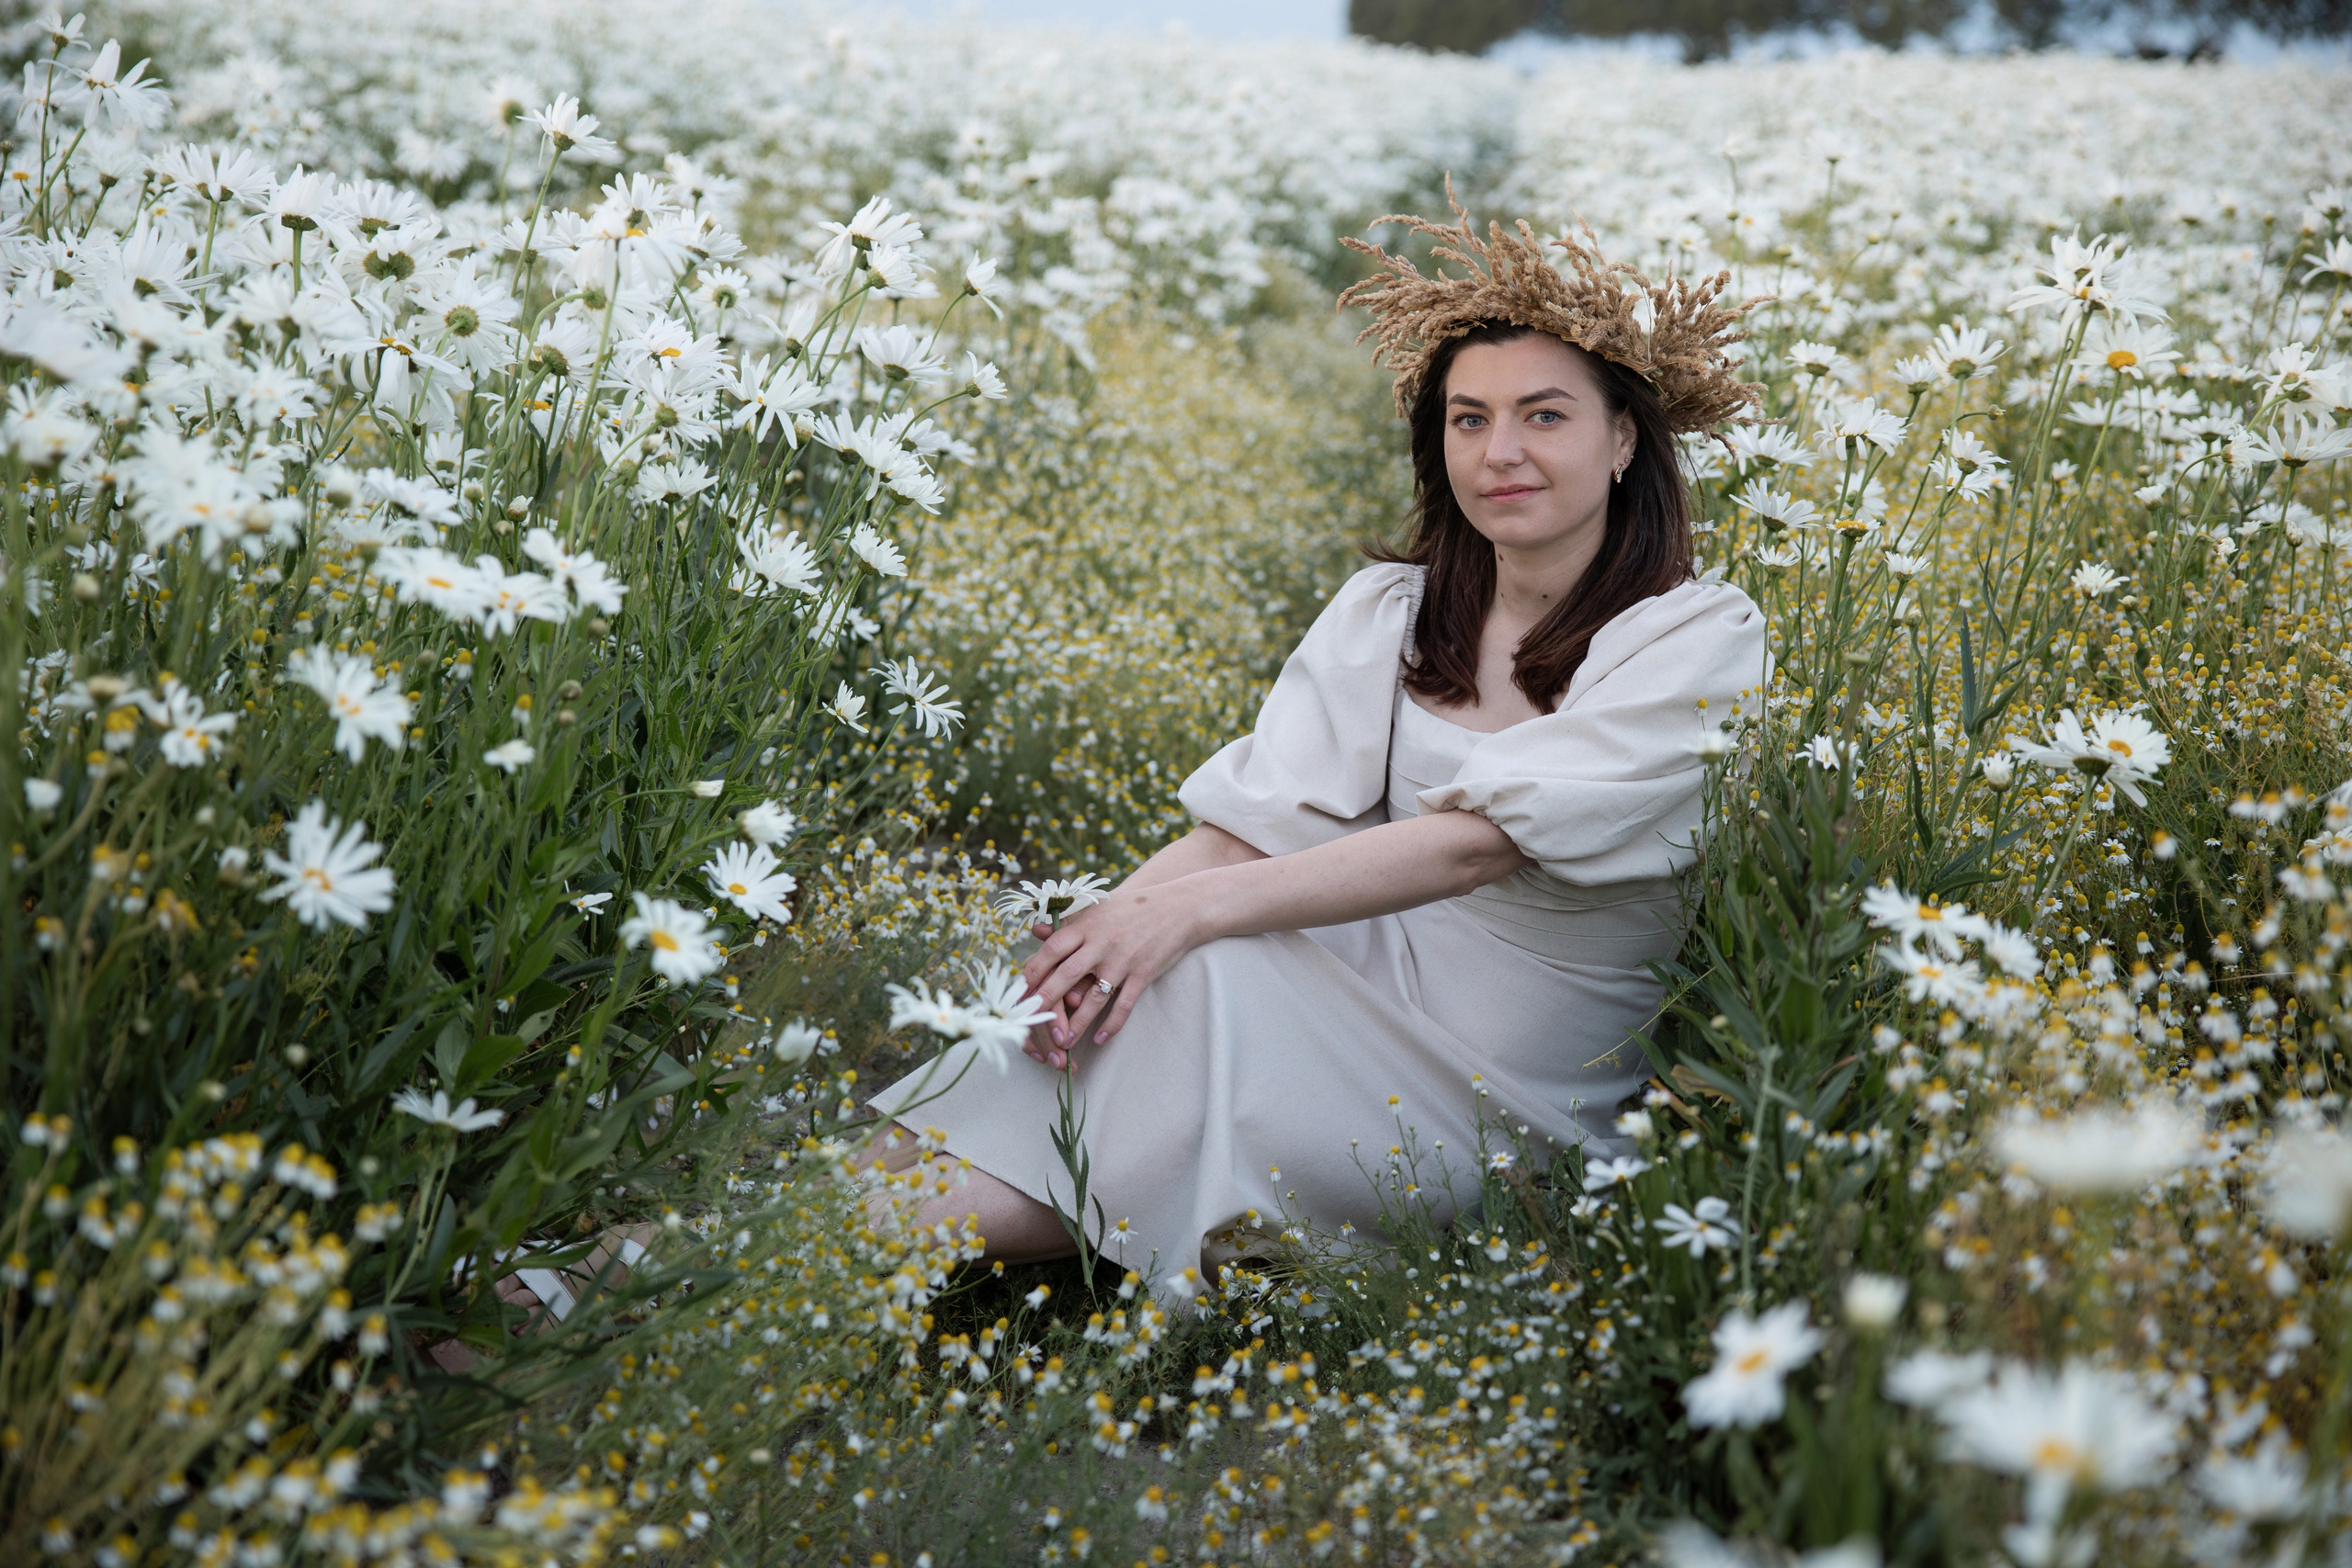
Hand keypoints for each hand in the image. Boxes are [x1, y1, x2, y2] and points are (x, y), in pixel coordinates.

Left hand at [1019, 880, 1204, 1067]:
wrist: (1179, 907)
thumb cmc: (1133, 907)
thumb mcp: (1098, 908)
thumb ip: (1067, 923)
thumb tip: (1036, 933)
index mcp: (1087, 925)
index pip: (1051, 950)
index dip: (1033, 972)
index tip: (1019, 992)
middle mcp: (1102, 943)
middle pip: (1066, 975)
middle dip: (1046, 1001)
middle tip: (1030, 1023)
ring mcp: (1123, 960)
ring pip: (1094, 997)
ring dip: (1077, 1023)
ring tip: (1063, 1043)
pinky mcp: (1143, 974)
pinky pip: (1124, 1005)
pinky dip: (1112, 1024)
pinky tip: (1100, 1039)